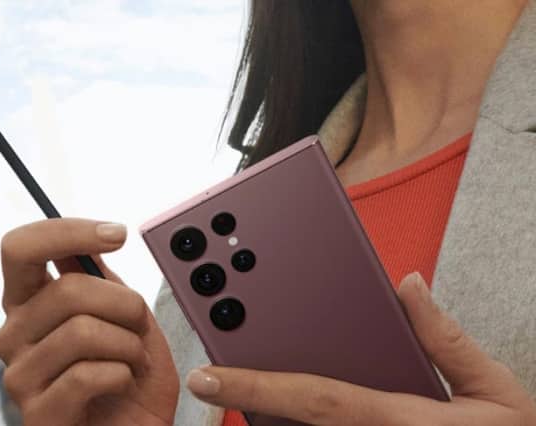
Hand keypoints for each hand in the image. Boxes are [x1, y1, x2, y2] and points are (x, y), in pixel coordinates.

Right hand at [0, 218, 178, 425]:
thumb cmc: (132, 373)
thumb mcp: (126, 315)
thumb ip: (104, 280)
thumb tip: (94, 239)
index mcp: (32, 303)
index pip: (20, 248)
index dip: (68, 232)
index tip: (117, 234)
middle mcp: (15, 334)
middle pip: (67, 289)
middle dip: (124, 304)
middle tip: (138, 326)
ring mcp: (22, 375)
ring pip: (83, 330)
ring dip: (129, 344)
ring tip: (132, 360)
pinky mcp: (39, 413)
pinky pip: (89, 373)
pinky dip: (124, 374)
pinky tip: (122, 384)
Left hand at [186, 272, 535, 424]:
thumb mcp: (493, 392)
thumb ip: (445, 339)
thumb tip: (409, 287)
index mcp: (395, 420)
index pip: (312, 398)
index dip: (254, 384)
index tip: (207, 375)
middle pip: (290, 419)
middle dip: (246, 394)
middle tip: (208, 375)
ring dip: (266, 406)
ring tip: (242, 378)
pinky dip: (290, 419)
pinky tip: (284, 397)